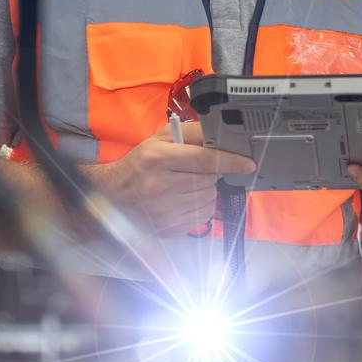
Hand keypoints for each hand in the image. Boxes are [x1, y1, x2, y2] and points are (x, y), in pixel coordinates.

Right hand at [89, 121, 254, 237]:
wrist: (112, 194)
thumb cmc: (139, 164)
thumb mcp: (160, 139)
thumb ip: (192, 133)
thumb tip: (221, 136)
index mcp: (157, 158)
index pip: (205, 159)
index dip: (231, 161)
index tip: (248, 164)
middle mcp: (159, 185)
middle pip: (209, 180)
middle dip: (210, 174)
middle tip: (195, 171)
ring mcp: (163, 210)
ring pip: (209, 198)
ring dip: (206, 191)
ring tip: (186, 185)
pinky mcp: (168, 228)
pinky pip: (203, 216)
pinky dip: (201, 207)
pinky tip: (185, 200)